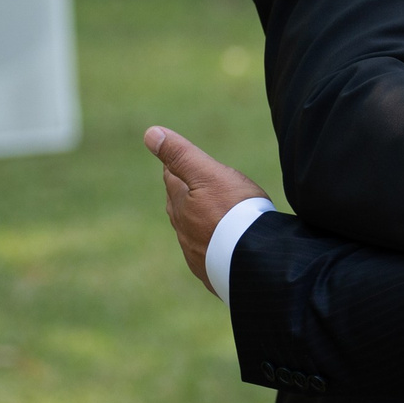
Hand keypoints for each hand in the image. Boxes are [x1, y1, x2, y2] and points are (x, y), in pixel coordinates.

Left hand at [143, 126, 270, 294]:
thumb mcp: (208, 174)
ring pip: (192, 229)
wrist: (254, 258)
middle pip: (178, 205)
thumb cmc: (233, 211)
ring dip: (197, 220)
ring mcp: (196, 251)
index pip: (172, 178)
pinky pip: (207, 252)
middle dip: (183, 193)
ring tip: (207, 213)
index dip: (176, 166)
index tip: (177, 159)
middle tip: (193, 182)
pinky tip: (219, 245)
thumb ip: (180, 155)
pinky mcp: (211, 269)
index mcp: (180, 202)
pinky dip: (211, 243)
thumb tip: (149, 133)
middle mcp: (183, 228)